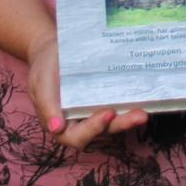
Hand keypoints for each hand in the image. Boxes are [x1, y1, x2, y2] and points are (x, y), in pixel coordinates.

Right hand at [23, 28, 146, 150]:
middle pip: (102, 132)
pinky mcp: (106, 100)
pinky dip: (131, 105)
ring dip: (130, 119)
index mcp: (61, 124)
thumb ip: (46, 105)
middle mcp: (81, 123)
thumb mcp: (40, 82)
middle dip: (121, 125)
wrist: (53, 48)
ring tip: (145, 111)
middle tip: (139, 115)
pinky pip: (119, 107)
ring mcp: (95, 112)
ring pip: (114, 122)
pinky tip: (145, 98)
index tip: (107, 114)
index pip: (77, 136)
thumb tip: (56, 128)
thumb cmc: (45, 67)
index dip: (93, 129)